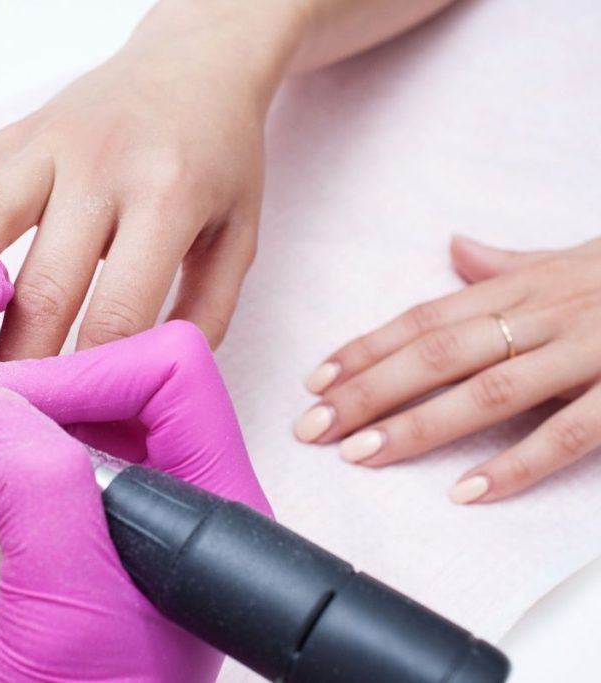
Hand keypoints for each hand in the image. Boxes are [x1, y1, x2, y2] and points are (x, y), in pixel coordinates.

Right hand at [0, 1, 304, 362]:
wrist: (199, 59)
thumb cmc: (219, 154)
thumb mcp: (238, 237)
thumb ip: (201, 315)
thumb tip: (142, 386)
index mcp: (166, 198)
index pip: (113, 312)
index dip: (80, 382)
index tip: (48, 435)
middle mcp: (98, 169)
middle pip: (40, 284)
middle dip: (4, 364)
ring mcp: (45, 147)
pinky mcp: (11, 134)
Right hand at [0, 321, 270, 584]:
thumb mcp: (65, 604)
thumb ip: (40, 487)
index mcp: (212, 507)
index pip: (167, 374)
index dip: (77, 376)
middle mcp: (180, 503)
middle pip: (93, 403)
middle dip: (2, 434)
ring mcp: (129, 523)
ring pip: (45, 442)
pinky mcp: (82, 541)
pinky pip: (25, 484)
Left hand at [295, 235, 600, 503]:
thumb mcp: (573, 256)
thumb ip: (508, 263)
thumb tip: (454, 249)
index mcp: (523, 286)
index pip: (425, 319)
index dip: (367, 349)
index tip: (316, 380)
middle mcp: (545, 313)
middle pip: (439, 353)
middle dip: (369, 390)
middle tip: (314, 426)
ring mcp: (590, 349)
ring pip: (490, 389)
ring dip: (420, 424)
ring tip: (364, 453)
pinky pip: (569, 430)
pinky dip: (516, 463)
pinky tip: (466, 491)